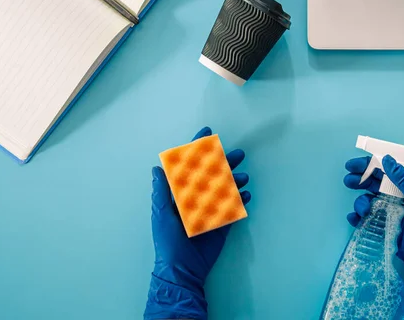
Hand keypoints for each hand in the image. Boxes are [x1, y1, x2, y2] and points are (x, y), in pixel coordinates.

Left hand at [144, 127, 250, 319]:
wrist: (181, 270)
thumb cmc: (167, 241)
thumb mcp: (161, 214)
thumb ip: (161, 192)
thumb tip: (156, 168)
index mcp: (180, 194)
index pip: (189, 167)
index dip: (197, 150)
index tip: (207, 133)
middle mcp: (197, 198)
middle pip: (213, 175)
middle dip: (225, 163)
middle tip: (239, 154)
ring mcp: (211, 210)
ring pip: (225, 189)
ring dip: (235, 181)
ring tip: (245, 177)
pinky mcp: (222, 223)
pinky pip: (233, 208)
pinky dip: (240, 200)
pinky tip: (246, 194)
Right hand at [344, 155, 403, 319]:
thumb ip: (403, 180)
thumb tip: (387, 159)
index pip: (384, 173)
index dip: (368, 166)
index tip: (353, 165)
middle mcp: (395, 200)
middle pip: (372, 185)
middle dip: (358, 181)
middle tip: (348, 181)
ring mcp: (387, 215)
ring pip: (367, 202)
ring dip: (360, 202)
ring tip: (362, 210)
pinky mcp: (381, 230)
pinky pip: (365, 220)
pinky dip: (357, 218)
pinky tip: (355, 219)